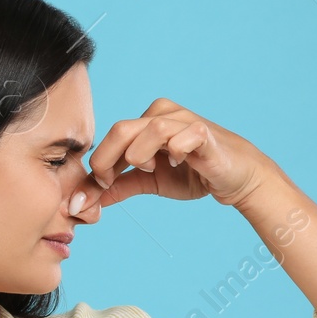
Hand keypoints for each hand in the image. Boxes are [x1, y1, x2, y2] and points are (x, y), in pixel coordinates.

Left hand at [72, 98, 277, 219]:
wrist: (234, 178)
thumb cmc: (191, 174)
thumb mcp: (147, 182)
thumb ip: (117, 186)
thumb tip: (82, 202)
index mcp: (145, 122)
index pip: (110, 136)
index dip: (99, 162)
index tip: (101, 185)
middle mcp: (162, 115)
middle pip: (121, 129)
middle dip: (108, 160)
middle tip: (111, 181)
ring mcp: (184, 121)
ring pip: (149, 129)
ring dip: (140, 156)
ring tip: (151, 169)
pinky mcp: (204, 133)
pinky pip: (184, 135)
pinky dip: (175, 152)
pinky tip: (180, 163)